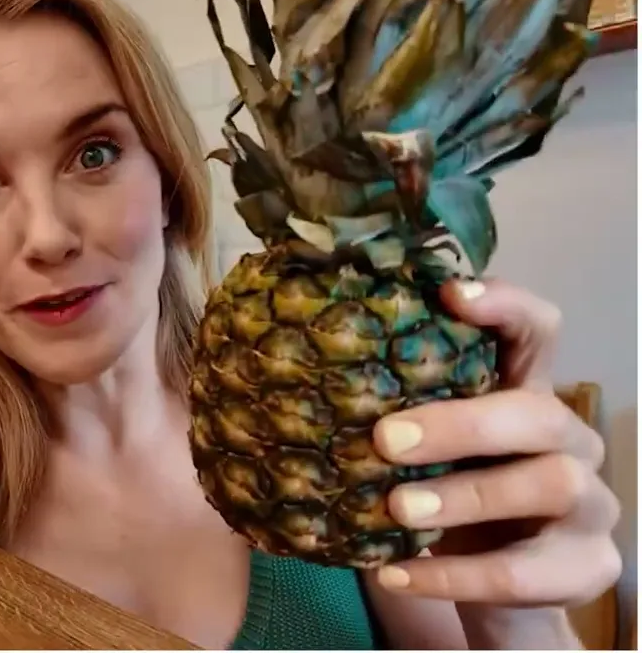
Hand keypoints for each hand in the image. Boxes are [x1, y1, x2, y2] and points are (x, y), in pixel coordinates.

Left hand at [371, 278, 621, 607]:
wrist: (494, 588)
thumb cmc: (452, 495)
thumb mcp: (430, 449)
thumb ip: (397, 411)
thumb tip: (292, 374)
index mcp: (529, 396)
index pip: (538, 332)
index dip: (506, 306)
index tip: (451, 293)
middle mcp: (570, 441)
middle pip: (540, 413)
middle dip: (464, 423)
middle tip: (387, 438)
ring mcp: (589, 506)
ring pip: (548, 485)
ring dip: (465, 497)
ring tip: (397, 509)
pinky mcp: (585, 568)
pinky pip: (521, 572)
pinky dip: (452, 575)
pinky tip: (394, 574)